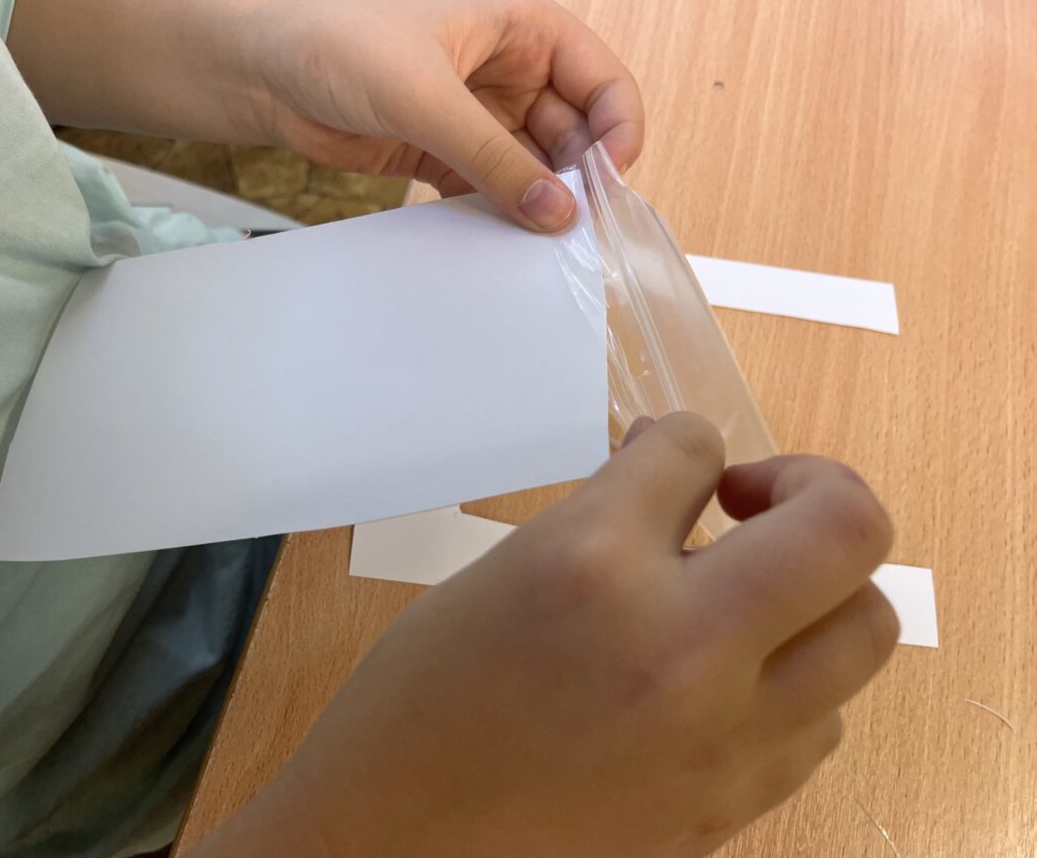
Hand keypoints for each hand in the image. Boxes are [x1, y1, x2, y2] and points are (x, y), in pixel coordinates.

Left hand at [13, 0, 640, 233]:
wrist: (264, 70)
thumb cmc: (338, 43)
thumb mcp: (424, 96)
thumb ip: (493, 157)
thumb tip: (557, 210)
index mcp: (525, 29)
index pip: (603, 83)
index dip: (618, 133)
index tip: (609, 186)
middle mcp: (512, 73)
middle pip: (575, 135)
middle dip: (578, 181)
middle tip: (573, 233)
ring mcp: (480, 117)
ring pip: (534, 170)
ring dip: (536, 205)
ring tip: (534, 246)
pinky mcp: (447, 154)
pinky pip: (492, 191)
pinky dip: (497, 216)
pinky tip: (494, 242)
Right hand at [196, 414, 897, 857]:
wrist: (393, 843)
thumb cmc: (420, 700)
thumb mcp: (503, 571)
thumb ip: (604, 512)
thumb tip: (674, 469)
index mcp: (592, 569)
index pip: (696, 447)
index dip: (686, 440)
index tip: (679, 468)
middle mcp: (678, 650)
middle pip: (848, 531)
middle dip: (816, 490)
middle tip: (757, 509)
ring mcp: (719, 742)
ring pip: (864, 632)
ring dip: (816, 595)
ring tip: (749, 601)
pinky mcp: (731, 809)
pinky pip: (821, 725)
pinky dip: (794, 685)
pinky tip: (730, 684)